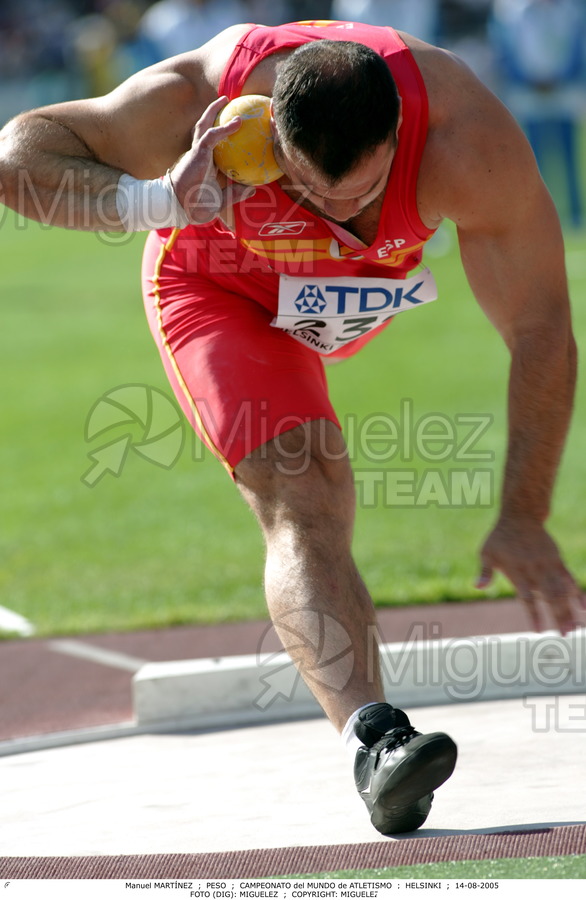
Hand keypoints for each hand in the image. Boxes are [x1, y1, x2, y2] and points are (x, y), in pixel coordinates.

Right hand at [168, 96, 252, 224]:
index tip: (233, 127)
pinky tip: (237, 122)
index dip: (220, 133)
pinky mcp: (198, 153)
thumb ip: (236, 192)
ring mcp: (197, 152)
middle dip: (213, 113)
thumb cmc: (198, 206)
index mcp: (204, 163)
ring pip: (204, 125)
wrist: (185, 209)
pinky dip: (224, 128)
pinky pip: (211, 136)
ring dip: (213, 111)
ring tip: (225, 100)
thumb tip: (253, 188)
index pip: (212, 144)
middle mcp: (199, 154)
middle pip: (204, 128)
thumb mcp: (222, 199)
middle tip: (226, 103)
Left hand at [476, 517, 584, 634]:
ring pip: (562, 590)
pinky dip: (577, 593)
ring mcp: (548, 565)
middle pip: (549, 596)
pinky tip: (584, 607)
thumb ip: (485, 572)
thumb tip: (477, 587)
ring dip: (569, 610)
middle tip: (565, 635)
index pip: (527, 598)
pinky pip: (570, 578)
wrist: (521, 516)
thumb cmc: (499, 537)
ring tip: (575, 628)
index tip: (538, 632)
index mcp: (517, 571)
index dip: (534, 615)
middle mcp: (535, 570)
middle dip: (558, 617)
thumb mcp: (487, 553)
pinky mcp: (558, 560)